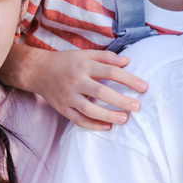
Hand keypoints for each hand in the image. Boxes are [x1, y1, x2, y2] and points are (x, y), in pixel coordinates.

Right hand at [29, 47, 147, 130]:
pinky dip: (93, 126)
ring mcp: (68, 97)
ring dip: (108, 116)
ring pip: (90, 110)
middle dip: (121, 100)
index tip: (144, 87)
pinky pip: (79, 120)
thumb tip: (127, 61)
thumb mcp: (85, 54)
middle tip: (137, 106)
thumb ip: (106, 57)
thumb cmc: (66, 62)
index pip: (110, 72)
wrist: (38, 71)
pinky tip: (107, 127)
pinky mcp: (63, 109)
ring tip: (124, 119)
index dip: (128, 79)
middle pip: (101, 92)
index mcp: (84, 66)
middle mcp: (76, 81)